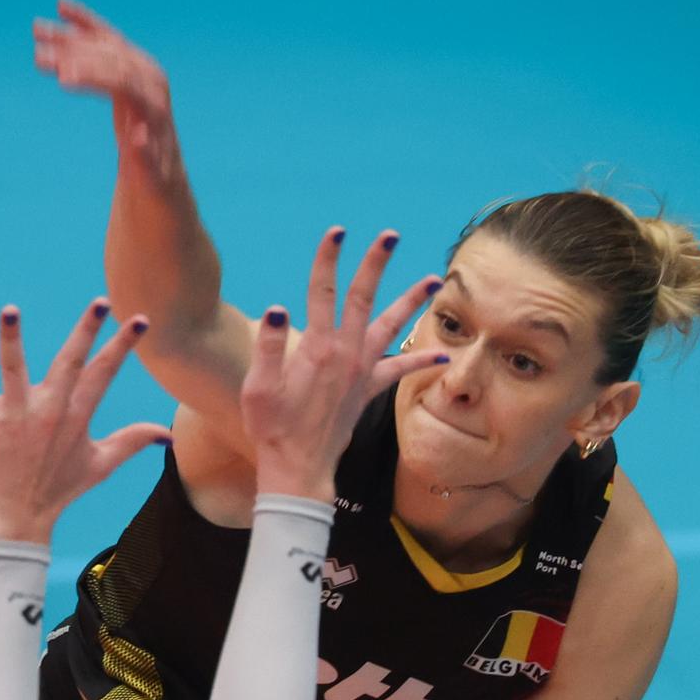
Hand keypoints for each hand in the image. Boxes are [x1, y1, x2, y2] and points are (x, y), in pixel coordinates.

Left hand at [0, 301, 169, 544]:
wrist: (17, 520)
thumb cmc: (58, 490)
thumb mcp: (101, 464)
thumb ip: (133, 441)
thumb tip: (167, 433)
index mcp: (77, 416)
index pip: (104, 373)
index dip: (123, 346)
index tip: (140, 320)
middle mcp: (50, 411)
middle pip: (71, 363)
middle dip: (86, 332)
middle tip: (101, 302)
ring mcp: (16, 417)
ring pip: (14, 370)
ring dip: (11, 340)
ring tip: (10, 311)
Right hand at [32, 0, 180, 186]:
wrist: (162, 171)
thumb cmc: (154, 179)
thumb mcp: (150, 176)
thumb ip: (145, 159)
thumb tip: (138, 138)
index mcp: (154, 105)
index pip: (123, 81)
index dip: (93, 76)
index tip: (63, 77)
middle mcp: (150, 80)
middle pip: (111, 58)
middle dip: (75, 55)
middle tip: (39, 57)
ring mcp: (141, 70)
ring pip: (104, 45)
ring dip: (70, 37)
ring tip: (36, 30)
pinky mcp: (130, 68)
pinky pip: (105, 41)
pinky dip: (84, 25)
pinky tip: (61, 8)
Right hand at [243, 228, 446, 500]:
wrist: (299, 466)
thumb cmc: (272, 428)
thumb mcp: (258, 387)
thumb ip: (270, 346)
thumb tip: (279, 308)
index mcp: (316, 347)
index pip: (322, 292)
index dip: (328, 259)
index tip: (337, 233)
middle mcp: (345, 353)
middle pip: (363, 298)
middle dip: (376, 264)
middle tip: (390, 236)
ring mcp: (361, 371)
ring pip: (391, 326)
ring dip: (411, 302)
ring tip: (433, 280)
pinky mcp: (368, 390)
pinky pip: (398, 371)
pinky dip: (419, 361)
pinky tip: (440, 355)